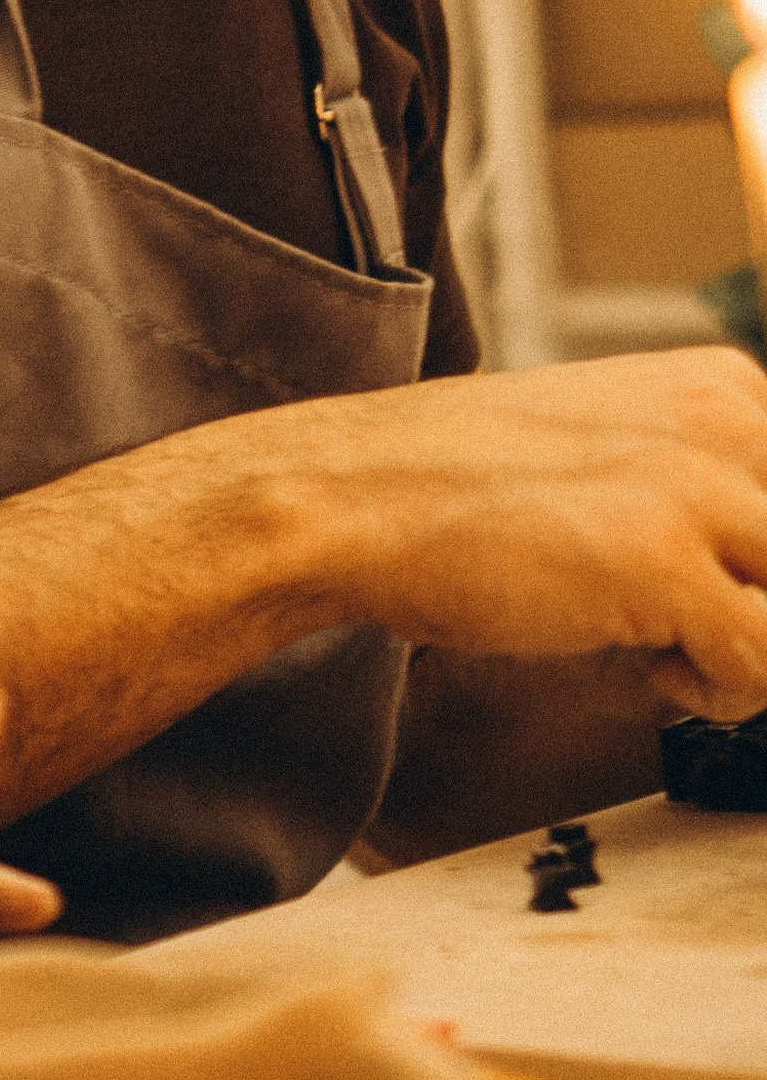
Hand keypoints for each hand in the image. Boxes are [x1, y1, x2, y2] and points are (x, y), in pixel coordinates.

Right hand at [308, 348, 766, 715]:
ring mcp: (697, 488)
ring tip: (672, 649)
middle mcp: (727, 422)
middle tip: (685, 624)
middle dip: (755, 606)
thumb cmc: (463, 490)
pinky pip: (762, 665)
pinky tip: (650, 669)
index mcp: (723, 387)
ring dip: (747, 653)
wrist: (353, 499)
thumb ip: (700, 484)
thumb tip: (759, 583)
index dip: (758, 567)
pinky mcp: (664, 562)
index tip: (706, 585)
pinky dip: (715, 692)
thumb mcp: (611, 449)